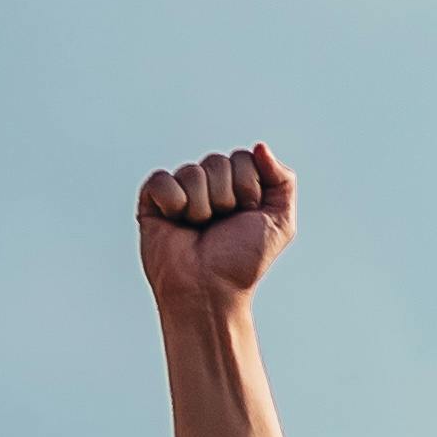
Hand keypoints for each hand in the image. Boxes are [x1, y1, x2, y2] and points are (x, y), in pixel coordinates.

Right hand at [137, 141, 295, 310]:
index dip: (248, 188)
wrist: (210, 290)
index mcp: (237, 185)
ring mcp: (181, 191)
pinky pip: (163, 180)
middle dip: (225, 198)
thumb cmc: (242, 261)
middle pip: (218, 161)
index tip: (245, 216)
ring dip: (202, 207)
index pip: (244, 158)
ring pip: (193, 172)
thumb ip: (283, 180)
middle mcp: (209, 185)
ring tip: (198, 229)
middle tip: (220, 226)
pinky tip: (176, 223)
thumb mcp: (280, 222)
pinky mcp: (153, 200)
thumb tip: (260, 146)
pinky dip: (174, 204)